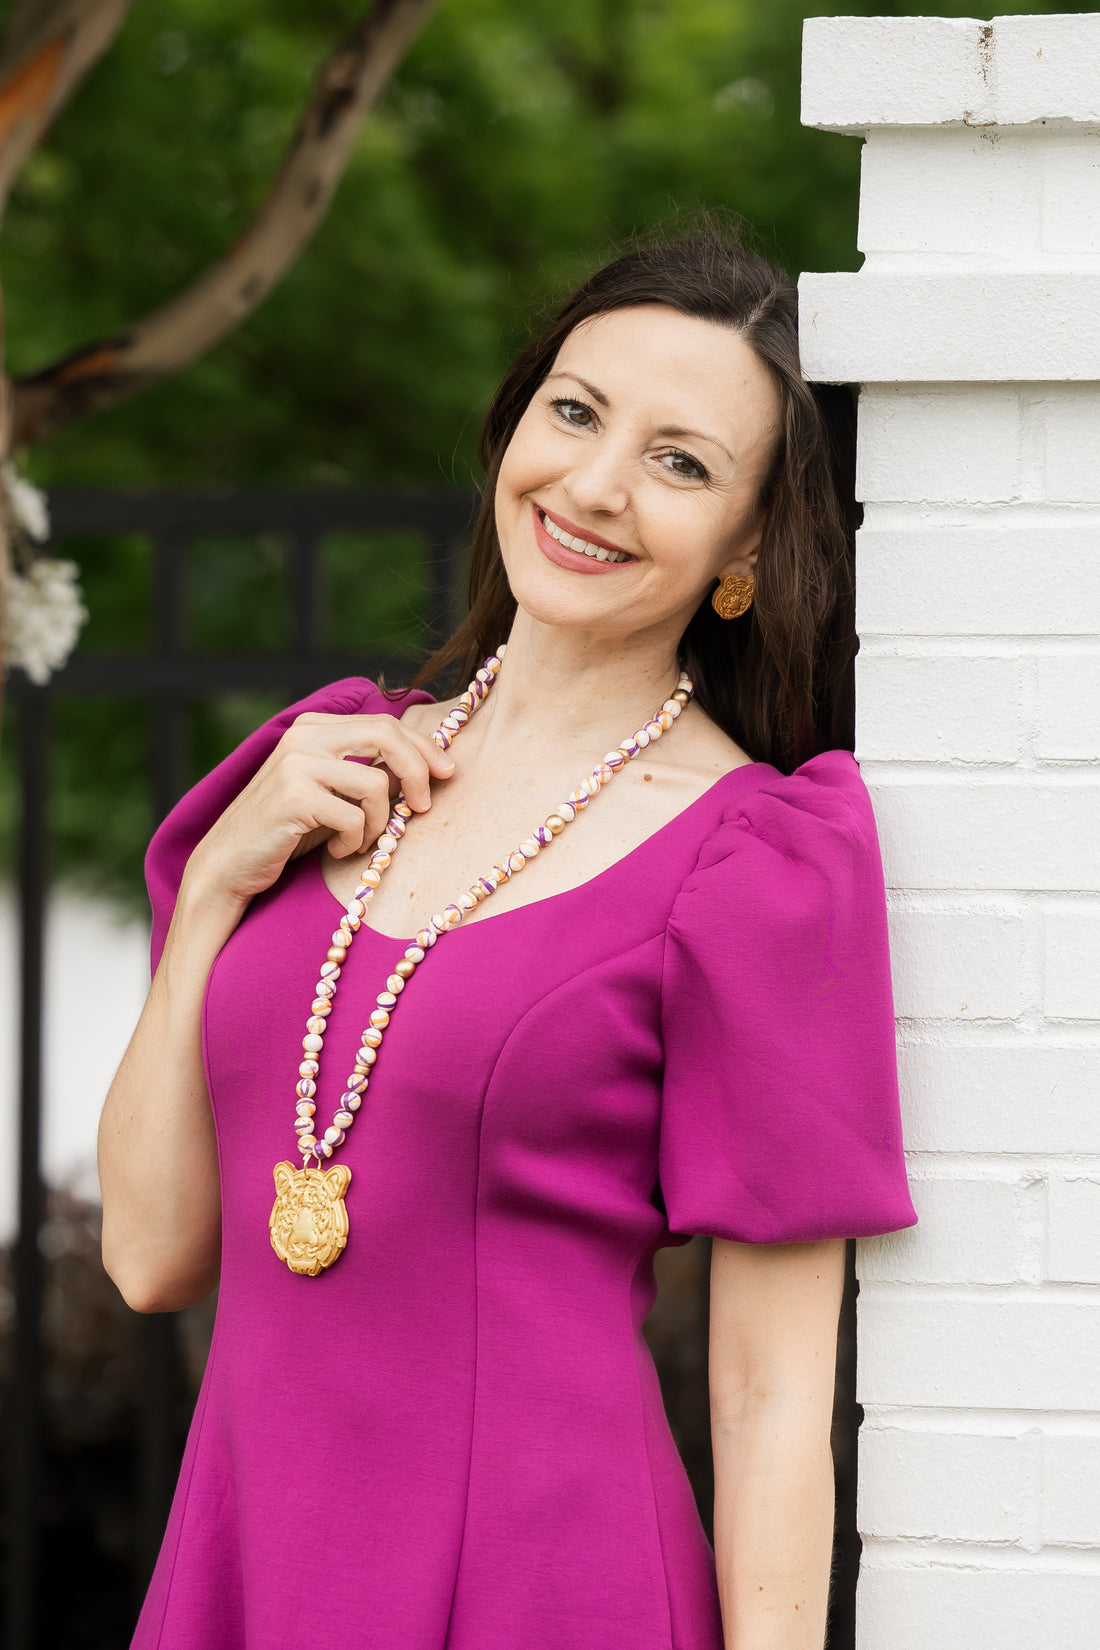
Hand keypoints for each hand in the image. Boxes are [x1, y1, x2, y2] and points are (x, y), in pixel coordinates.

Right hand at [181, 711, 454, 909]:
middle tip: (423, 808)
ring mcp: (296, 763)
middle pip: (387, 735)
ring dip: (378, 822)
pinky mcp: (292, 796)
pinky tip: (336, 850)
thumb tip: (426, 767)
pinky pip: (353, 818)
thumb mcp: (333, 796)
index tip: (447, 773)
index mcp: (315, 727)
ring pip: (375, 784)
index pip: (386, 724)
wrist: (228, 865)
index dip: (424, 747)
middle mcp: (304, 736)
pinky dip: (354, 842)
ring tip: (358, 840)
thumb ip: (369, 774)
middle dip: (418, 772)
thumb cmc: (287, 832)